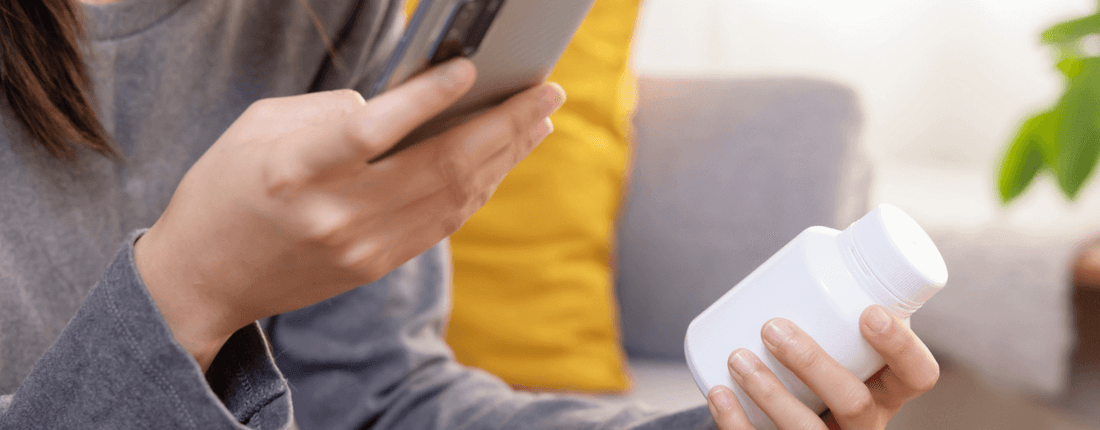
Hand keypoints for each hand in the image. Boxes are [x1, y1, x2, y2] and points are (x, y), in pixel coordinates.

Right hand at [133, 58, 564, 369]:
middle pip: (440, 166)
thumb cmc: (224, 188)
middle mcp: (336, 214)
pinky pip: (444, 222)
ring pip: (455, 198)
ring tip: (539, 120)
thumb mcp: (258, 127)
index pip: (375, 130)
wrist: (204, 279)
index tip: (473, 69)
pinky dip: (479, 187)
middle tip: (546, 90)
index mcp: (296, 170)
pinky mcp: (376, 266)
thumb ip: (330, 110)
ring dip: (505, 155)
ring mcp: (362, 247)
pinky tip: (502, 158)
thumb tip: (402, 104)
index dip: (429, 98)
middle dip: (504, 125)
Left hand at [706, 305, 939, 428]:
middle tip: (772, 327)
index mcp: (888, 393)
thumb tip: (801, 250)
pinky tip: (718, 393)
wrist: (791, 429)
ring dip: (768, 392)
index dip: (901, 347)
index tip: (868, 311)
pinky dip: (734, 421)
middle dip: (813, 363)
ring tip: (737, 356)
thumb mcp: (842, 354)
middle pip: (853, 403)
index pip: (918, 375)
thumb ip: (834, 314)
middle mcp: (866, 426)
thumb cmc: (816, 376)